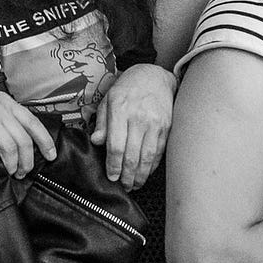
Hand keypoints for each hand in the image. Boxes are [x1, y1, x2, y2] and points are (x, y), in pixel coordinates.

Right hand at [0, 75, 57, 188]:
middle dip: (27, 160)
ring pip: (8, 148)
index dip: (45, 141)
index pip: (33, 123)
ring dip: (12, 166)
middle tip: (24, 171)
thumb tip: (20, 130)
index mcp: (6, 103)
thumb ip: (5, 113)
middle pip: (23, 140)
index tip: (51, 155)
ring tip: (10, 174)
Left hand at [91, 63, 174, 190]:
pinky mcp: (167, 126)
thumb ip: (101, 122)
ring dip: (140, 175)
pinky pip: (159, 151)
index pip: (115, 146)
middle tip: (123, 186)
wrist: (154, 76)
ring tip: (135, 184)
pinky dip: (152, 165)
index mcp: (120, 109)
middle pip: (132, 156)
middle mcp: (139, 117)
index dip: (113, 166)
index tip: (111, 176)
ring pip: (147, 157)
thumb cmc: (127, 88)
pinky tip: (146, 172)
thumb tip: (96, 142)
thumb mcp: (108, 100)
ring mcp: (155, 122)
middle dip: (127, 176)